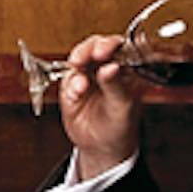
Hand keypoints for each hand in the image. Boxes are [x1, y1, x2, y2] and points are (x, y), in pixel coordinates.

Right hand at [59, 33, 142, 177]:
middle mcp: (105, 67)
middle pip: (94, 46)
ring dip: (76, 66)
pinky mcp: (71, 87)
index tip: (102, 51)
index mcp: (125, 68)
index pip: (118, 46)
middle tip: (82, 59)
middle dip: (87, 50)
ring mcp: (87, 75)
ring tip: (80, 86)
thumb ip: (115, 84)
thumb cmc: (121, 125)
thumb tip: (110, 66)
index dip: (109, 44)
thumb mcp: (122, 106)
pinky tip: (76, 95)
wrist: (102, 147)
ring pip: (78, 59)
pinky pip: (67, 79)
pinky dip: (70, 85)